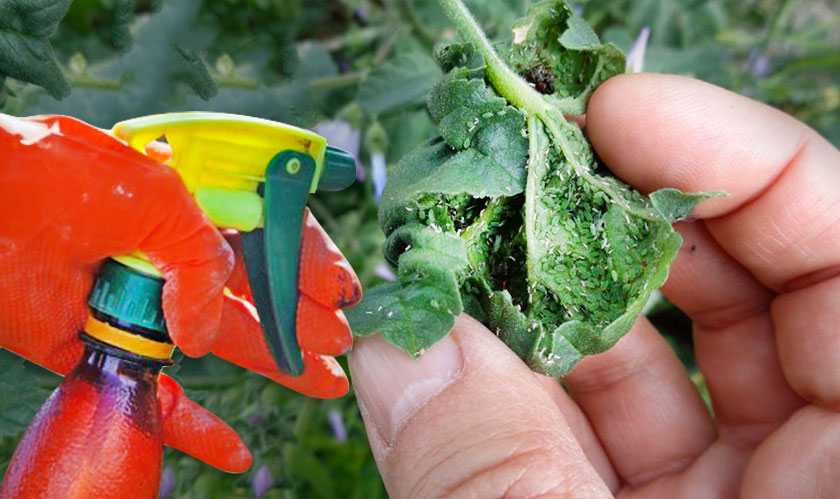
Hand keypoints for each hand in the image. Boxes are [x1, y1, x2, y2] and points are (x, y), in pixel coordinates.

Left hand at [0, 114, 359, 471]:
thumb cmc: (59, 180)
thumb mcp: (157, 202)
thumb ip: (204, 262)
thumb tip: (204, 336)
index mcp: (191, 203)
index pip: (267, 233)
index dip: (305, 262)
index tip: (337, 290)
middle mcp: (171, 253)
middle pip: (253, 294)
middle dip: (300, 317)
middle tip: (339, 342)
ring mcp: (142, 303)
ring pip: (221, 343)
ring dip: (274, 363)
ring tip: (324, 380)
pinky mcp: (106, 346)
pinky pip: (160, 397)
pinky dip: (196, 430)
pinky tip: (234, 452)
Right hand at [348, 74, 839, 496]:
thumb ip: (500, 472)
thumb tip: (401, 349)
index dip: (746, 165)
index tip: (615, 114)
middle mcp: (810, 479)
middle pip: (743, 298)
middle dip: (612, 226)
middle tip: (510, 176)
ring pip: (652, 371)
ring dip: (539, 313)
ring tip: (449, 274)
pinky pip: (600, 439)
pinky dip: (519, 400)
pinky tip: (447, 367)